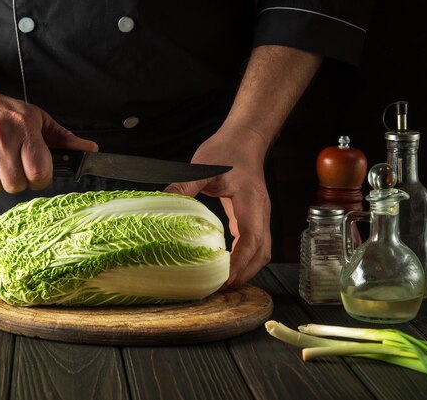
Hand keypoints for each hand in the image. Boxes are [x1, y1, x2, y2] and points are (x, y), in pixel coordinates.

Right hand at [0, 88, 97, 192]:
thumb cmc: (3, 111)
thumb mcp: (36, 118)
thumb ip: (63, 138)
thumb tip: (90, 150)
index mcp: (24, 127)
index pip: (39, 172)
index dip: (39, 179)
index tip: (35, 173)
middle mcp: (0, 135)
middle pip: (15, 185)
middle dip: (16, 180)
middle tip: (11, 165)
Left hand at [164, 127, 271, 286]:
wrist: (244, 139)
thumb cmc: (227, 151)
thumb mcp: (202, 166)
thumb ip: (185, 184)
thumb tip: (164, 200)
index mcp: (251, 203)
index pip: (251, 240)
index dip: (240, 263)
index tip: (225, 278)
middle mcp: (260, 213)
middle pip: (261, 253)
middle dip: (244, 274)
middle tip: (220, 288)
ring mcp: (259, 216)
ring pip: (262, 251)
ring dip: (247, 269)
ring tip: (224, 282)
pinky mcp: (252, 216)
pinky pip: (254, 243)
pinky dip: (244, 259)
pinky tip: (227, 264)